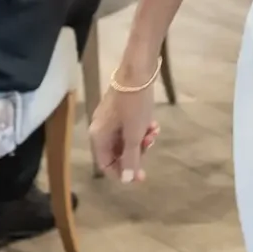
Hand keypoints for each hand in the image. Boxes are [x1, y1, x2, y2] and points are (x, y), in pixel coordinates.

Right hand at [89, 57, 162, 182]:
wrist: (138, 71)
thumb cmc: (134, 104)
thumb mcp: (134, 134)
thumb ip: (131, 157)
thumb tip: (127, 180)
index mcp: (98, 137)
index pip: (106, 165)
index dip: (123, 173)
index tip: (141, 176)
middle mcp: (100, 130)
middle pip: (117, 153)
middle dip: (136, 153)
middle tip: (150, 145)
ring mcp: (110, 119)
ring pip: (126, 140)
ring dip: (142, 140)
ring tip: (154, 132)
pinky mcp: (121, 110)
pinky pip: (130, 128)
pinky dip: (142, 129)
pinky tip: (154, 124)